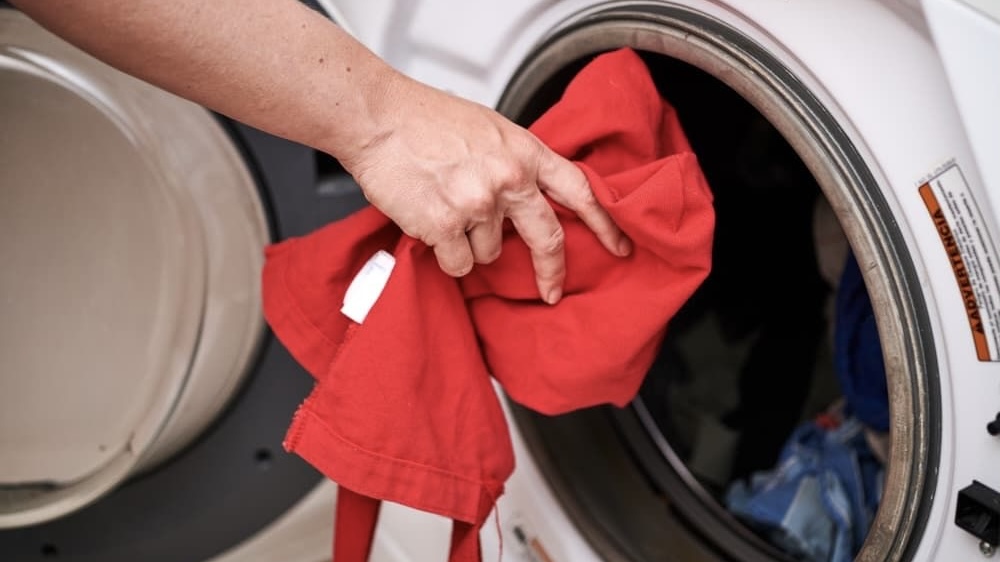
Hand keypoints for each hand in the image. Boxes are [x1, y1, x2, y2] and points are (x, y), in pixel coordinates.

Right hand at [340, 73, 631, 304]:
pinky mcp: (445, 225)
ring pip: (489, 253)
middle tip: (551, 290)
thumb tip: (530, 196)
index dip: (604, 223)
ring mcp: (478, 203)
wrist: (378, 117)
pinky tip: (429, 222)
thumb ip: (515, 162)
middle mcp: (508, 178)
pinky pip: (458, 263)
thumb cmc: (425, 119)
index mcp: (525, 151)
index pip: (579, 190)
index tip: (619, 246)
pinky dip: (445, 253)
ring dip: (471, 243)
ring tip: (445, 208)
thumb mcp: (489, 129)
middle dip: (551, 271)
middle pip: (546, 237)